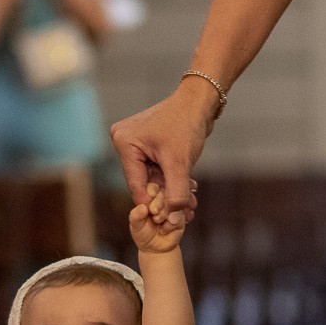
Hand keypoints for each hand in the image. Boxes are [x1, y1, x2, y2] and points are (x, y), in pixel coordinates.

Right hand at [110, 76, 218, 226]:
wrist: (201, 102)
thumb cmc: (186, 124)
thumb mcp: (179, 163)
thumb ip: (175, 192)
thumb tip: (173, 220)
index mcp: (124, 143)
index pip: (136, 183)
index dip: (152, 204)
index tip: (164, 223)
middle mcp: (126, 142)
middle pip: (145, 182)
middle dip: (165, 198)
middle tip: (183, 217)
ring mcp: (138, 144)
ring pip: (154, 178)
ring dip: (172, 191)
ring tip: (190, 207)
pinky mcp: (150, 146)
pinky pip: (160, 169)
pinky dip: (173, 180)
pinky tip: (189, 194)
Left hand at [130, 179, 189, 253]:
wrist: (157, 247)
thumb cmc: (143, 232)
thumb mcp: (136, 225)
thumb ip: (136, 216)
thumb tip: (141, 208)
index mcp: (150, 194)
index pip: (152, 186)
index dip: (152, 192)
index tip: (149, 204)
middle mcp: (163, 196)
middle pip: (165, 191)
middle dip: (158, 204)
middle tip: (155, 217)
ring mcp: (174, 203)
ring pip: (174, 202)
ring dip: (166, 213)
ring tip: (159, 222)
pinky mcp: (182, 213)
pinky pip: (180, 214)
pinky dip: (172, 223)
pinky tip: (166, 228)